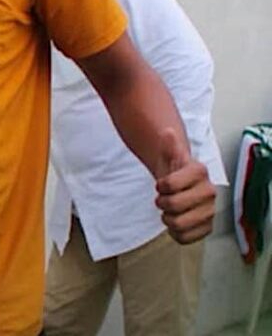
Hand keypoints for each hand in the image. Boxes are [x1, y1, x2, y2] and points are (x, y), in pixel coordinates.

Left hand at [154, 128, 215, 242]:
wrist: (182, 185)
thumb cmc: (175, 170)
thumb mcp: (170, 154)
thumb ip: (168, 144)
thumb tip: (167, 132)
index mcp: (199, 171)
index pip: (169, 184)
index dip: (160, 186)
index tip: (161, 184)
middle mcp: (209, 192)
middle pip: (173, 205)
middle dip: (162, 203)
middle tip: (163, 199)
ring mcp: (210, 211)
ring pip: (178, 224)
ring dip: (167, 219)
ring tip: (169, 211)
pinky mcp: (207, 228)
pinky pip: (186, 238)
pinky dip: (176, 233)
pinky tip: (176, 223)